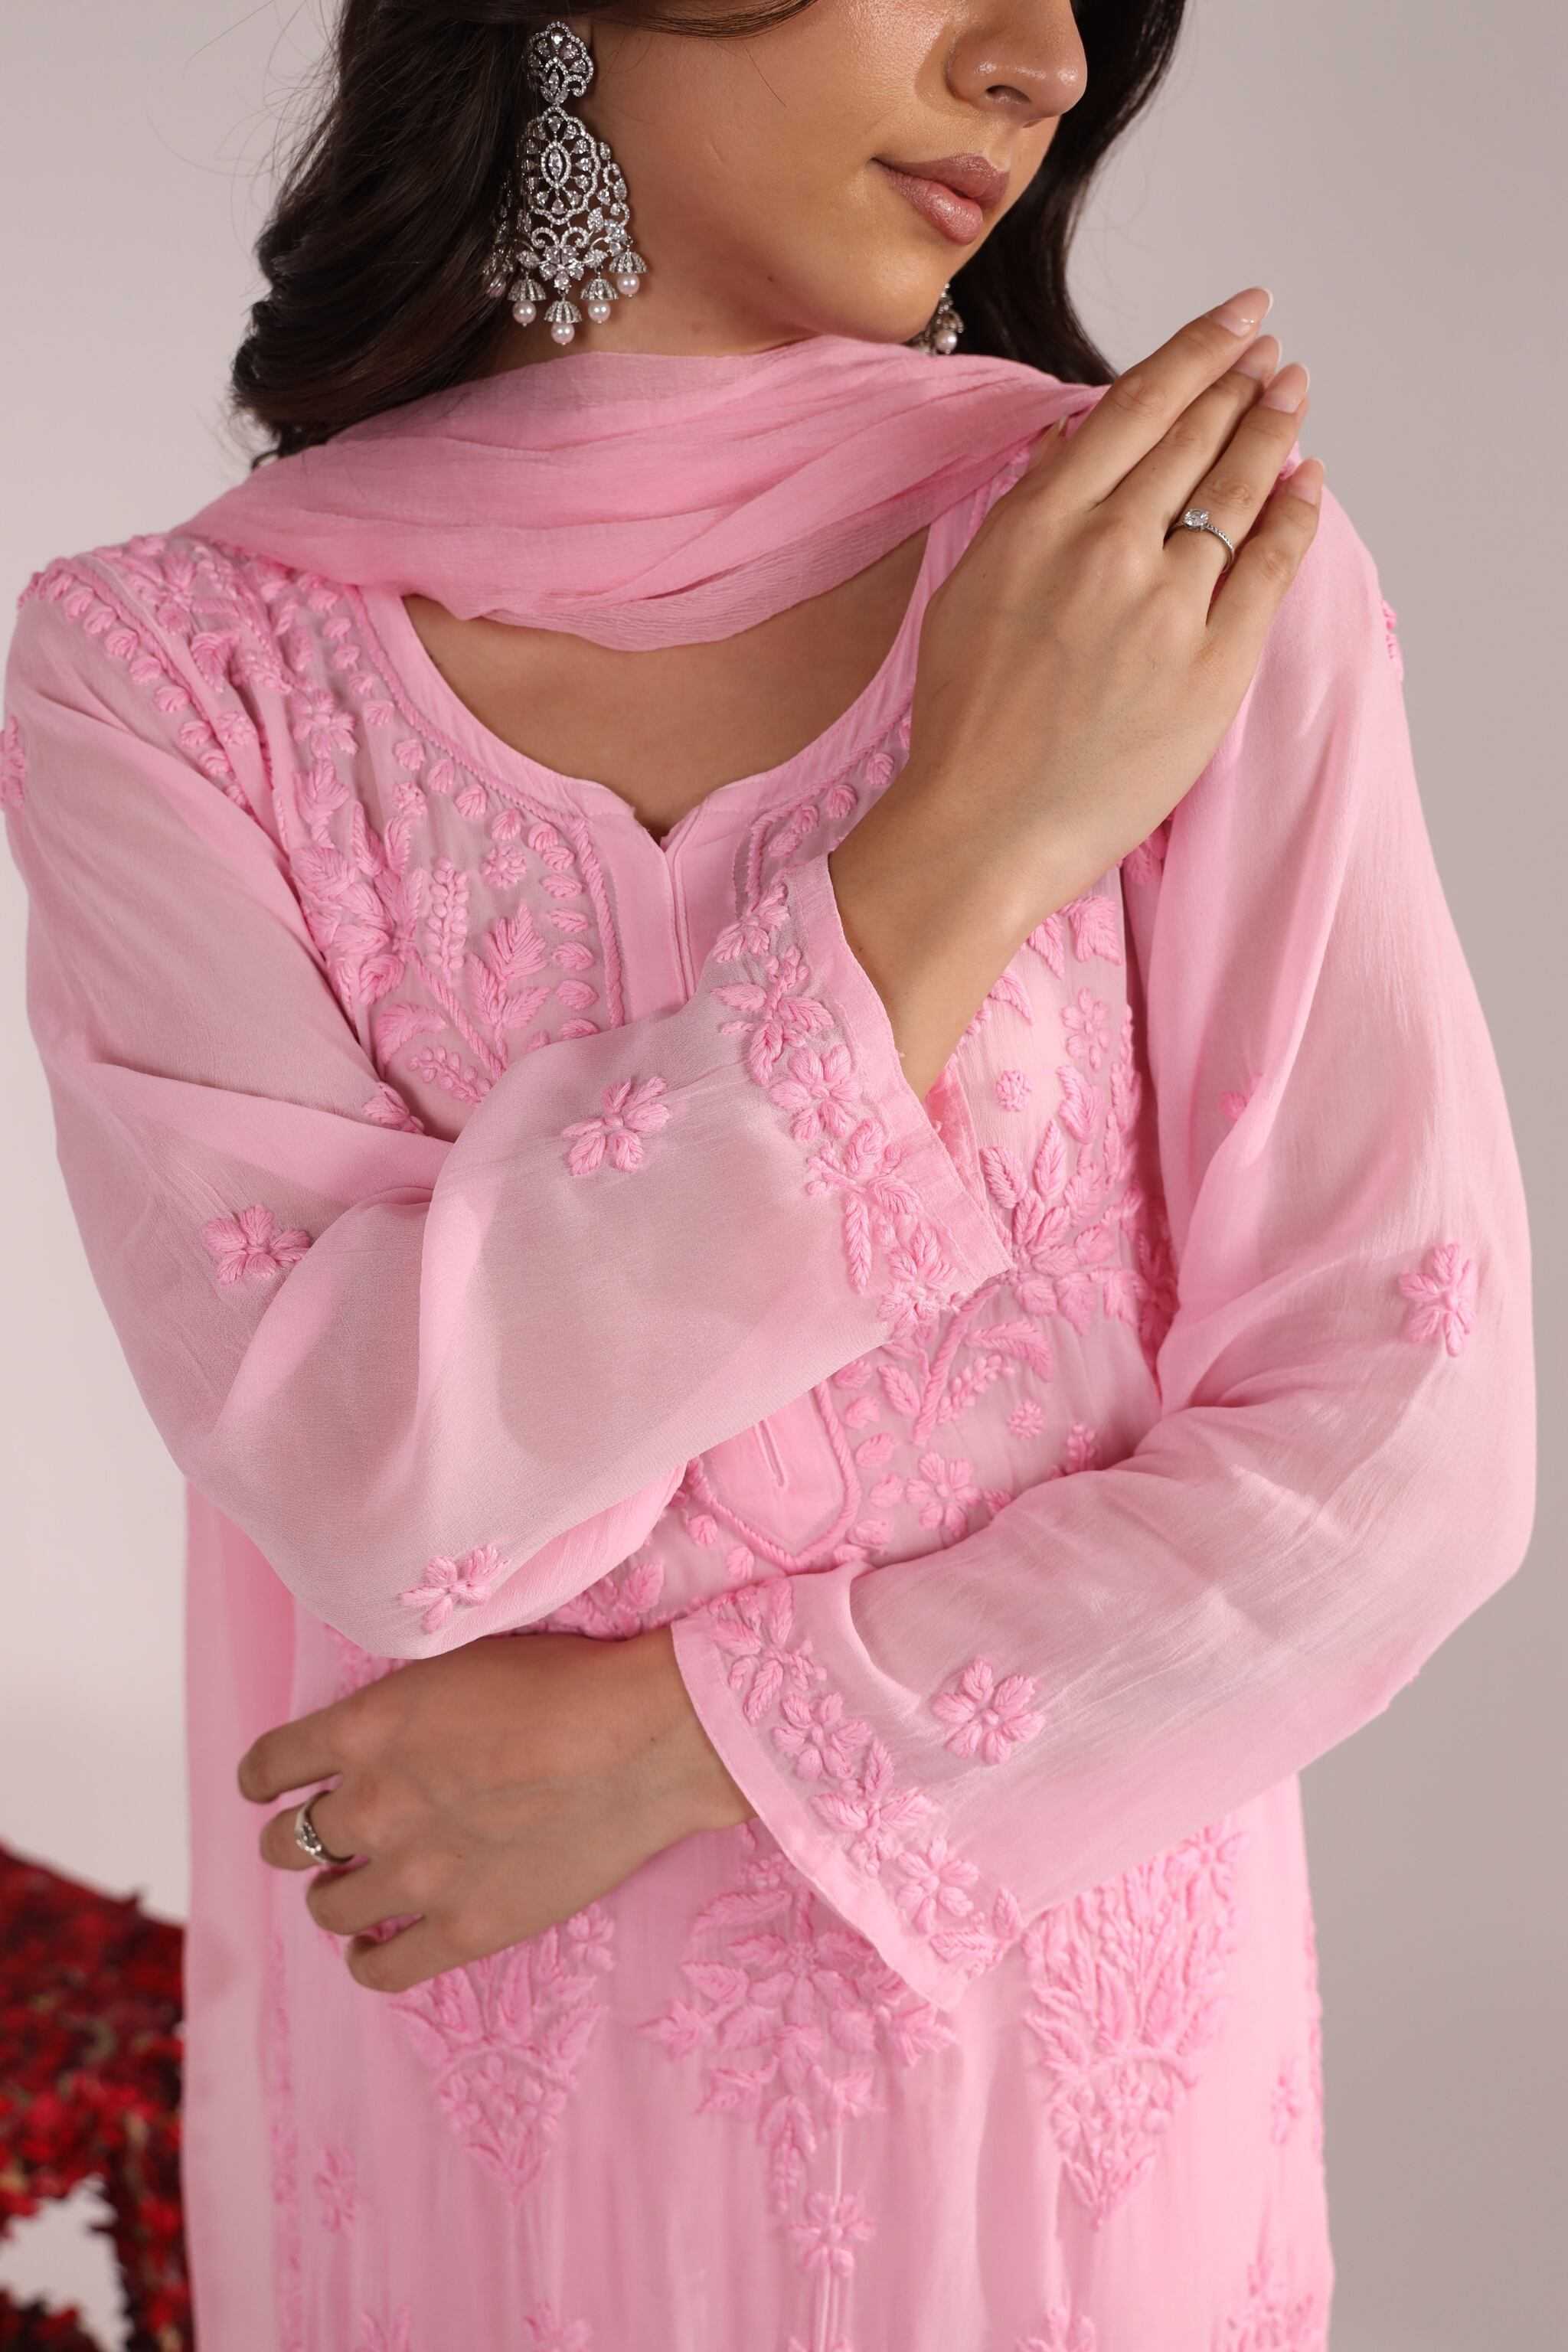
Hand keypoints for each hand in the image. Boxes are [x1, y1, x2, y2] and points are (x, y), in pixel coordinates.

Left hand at [237, 1623, 753, 1993]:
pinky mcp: (463, 1929)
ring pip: (327, 1907)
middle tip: (332, 1838)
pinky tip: (375, 1947)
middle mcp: (372, 1804)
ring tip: (357, 1889)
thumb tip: (383, 1735)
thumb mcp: (462, 1662)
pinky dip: (367, 1960)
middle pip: (288, 1843)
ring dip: (334, 1896)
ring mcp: (414, 1874)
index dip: (264, 1779)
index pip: (270, 1765)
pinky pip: (381, 1970)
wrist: (644, 1740)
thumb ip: (403, 1709)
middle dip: (300, 1839)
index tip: (271, 1788)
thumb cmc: (569, 1680)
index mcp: (365, 1729)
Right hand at [896, 284, 1323, 926]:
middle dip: (1241, 382)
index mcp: (1037, 523)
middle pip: (1194, 437)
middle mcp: (1106, 548)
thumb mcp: (971, 592)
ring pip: (1238, 489)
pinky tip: (1308, 481)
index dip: (1196, 351)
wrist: (981, 831)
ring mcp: (1165, 606)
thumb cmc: (964, 727)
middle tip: (1270, 352)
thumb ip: (1030, 511)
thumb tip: (1081, 440)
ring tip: (1291, 394)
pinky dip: (1295, 512)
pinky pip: (1269, 566)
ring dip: (1273, 429)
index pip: (1133, 407)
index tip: (1235, 318)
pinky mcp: (1212, 665)